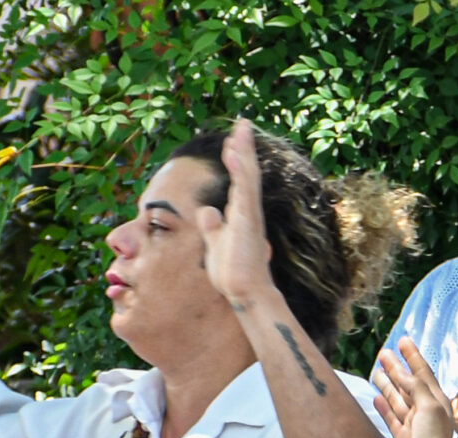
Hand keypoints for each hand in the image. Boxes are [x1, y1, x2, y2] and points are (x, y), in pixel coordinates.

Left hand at [195, 120, 277, 312]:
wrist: (244, 292)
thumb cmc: (232, 272)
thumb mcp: (215, 242)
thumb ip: (212, 225)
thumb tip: (207, 211)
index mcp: (241, 214)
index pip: (239, 179)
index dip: (236, 157)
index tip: (232, 139)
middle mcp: (248, 211)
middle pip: (247, 172)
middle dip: (244, 147)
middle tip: (243, 124)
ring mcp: (250, 216)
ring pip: (248, 177)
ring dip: (244, 153)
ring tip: (241, 131)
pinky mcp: (248, 222)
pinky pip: (245, 192)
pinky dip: (241, 172)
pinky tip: (236, 155)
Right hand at [373, 339, 457, 437]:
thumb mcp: (429, 408)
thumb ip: (415, 387)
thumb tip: (402, 373)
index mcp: (436, 402)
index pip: (423, 373)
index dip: (413, 356)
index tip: (403, 340)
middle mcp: (426, 411)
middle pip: (408, 384)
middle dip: (397, 368)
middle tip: (384, 353)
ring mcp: (414, 426)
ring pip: (398, 399)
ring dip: (388, 384)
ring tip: (376, 370)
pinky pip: (392, 418)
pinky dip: (385, 406)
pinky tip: (376, 398)